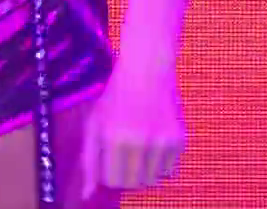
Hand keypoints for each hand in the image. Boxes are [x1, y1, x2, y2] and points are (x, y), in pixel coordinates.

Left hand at [78, 58, 185, 197]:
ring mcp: (162, 141)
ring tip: (139, 146)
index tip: (110, 157)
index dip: (110, 172)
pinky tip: (154, 140)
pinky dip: (160, 162)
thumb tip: (87, 196)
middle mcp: (140, 142)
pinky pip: (169, 171)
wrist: (147, 70)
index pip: (113, 181)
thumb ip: (89, 162)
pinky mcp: (179, 140)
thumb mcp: (94, 124)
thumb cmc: (115, 98)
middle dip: (127, 173)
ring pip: (152, 180)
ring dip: (144, 170)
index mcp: (115, 138)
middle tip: (124, 152)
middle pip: (133, 184)